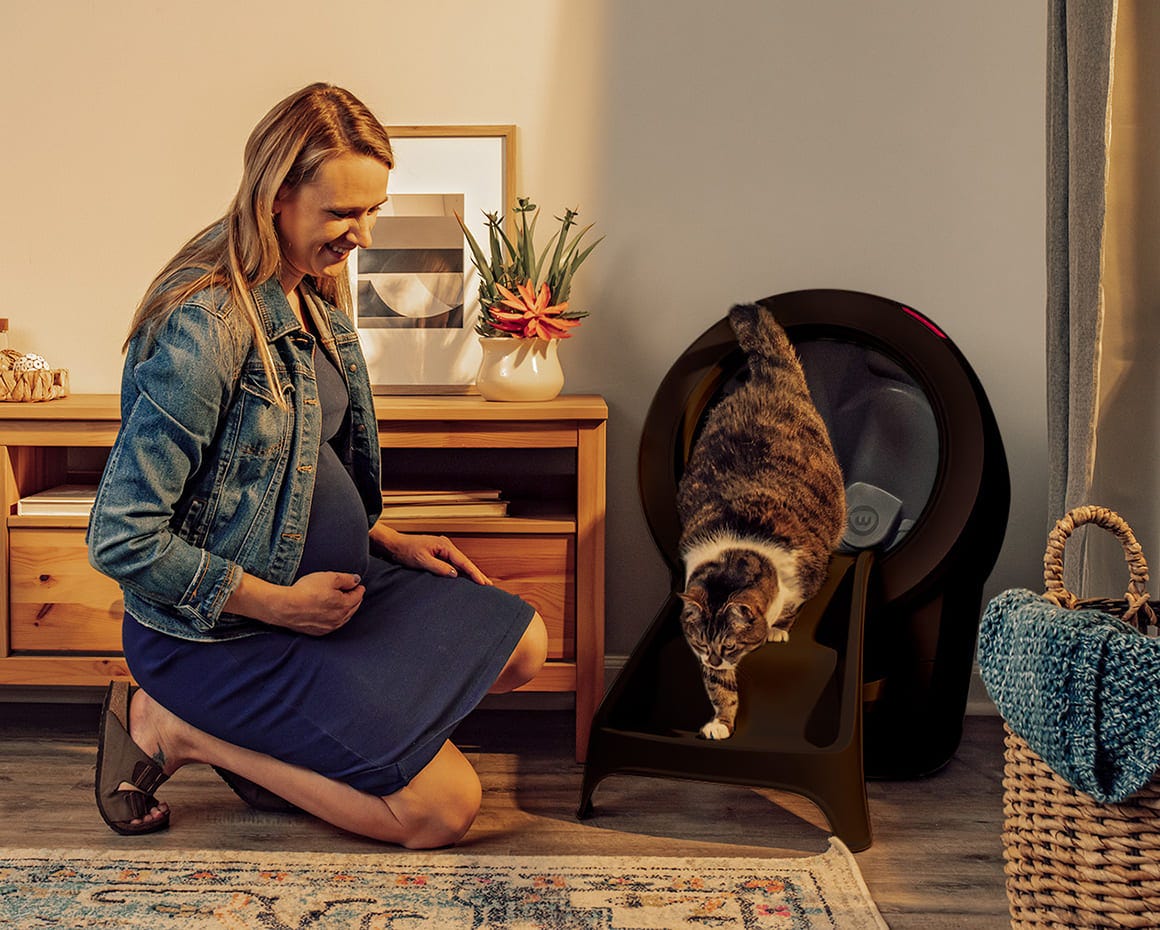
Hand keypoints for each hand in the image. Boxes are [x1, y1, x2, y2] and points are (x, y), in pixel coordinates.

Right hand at [260, 571, 364, 635]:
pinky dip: (336, 618)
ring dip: (346, 610)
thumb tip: (356, 581)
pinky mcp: (318, 632)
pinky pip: (332, 624)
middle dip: (355, 599)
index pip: (357, 596)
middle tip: (354, 593)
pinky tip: (332, 613)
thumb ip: (346, 579)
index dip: (358, 588)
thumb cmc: (307, 591)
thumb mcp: (329, 578)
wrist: (286, 607)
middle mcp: (339, 619)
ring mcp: (329, 627)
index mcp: (344, 605)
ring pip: (343, 618)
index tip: (359, 585)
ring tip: (345, 602)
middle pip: (352, 608)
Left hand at [371, 525, 491, 584]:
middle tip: (488, 585)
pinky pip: (454, 563)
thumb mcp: (422, 561)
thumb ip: (439, 567)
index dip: (474, 573)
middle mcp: (446, 546)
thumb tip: (455, 574)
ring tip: (481, 583)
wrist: (394, 545)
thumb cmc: (405, 551)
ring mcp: (443, 549)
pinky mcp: (439, 554)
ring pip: (460, 563)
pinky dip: (461, 571)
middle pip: (465, 562)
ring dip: (470, 573)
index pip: (463, 562)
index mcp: (444, 545)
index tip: (483, 583)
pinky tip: (466, 578)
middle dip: (476, 574)